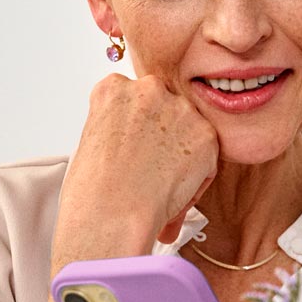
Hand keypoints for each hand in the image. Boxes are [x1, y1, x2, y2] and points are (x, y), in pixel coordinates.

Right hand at [48, 74, 220, 301]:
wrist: (112, 212)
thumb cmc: (94, 189)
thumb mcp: (94, 141)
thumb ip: (122, 128)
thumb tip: (141, 141)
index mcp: (114, 89)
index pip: (137, 99)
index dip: (139, 130)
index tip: (135, 149)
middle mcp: (149, 89)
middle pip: (167, 110)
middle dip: (164, 136)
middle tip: (151, 170)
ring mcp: (180, 109)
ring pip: (190, 131)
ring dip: (183, 155)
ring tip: (160, 184)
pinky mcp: (205, 135)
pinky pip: (208, 157)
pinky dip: (198, 176)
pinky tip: (174, 190)